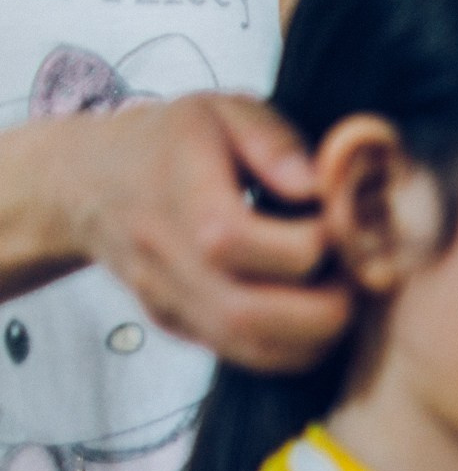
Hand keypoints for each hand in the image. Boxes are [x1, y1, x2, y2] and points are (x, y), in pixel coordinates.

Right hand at [57, 93, 350, 370]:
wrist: (92, 183)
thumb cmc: (171, 141)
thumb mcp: (222, 112)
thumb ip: (274, 143)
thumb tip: (319, 187)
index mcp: (181, 200)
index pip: (246, 243)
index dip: (312, 241)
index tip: (337, 224)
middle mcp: (170, 261)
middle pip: (251, 315)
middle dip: (326, 305)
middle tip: (352, 275)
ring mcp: (172, 303)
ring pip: (254, 350)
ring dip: (318, 337)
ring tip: (337, 294)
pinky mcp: (182, 328)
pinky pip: (247, 358)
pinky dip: (295, 348)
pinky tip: (312, 312)